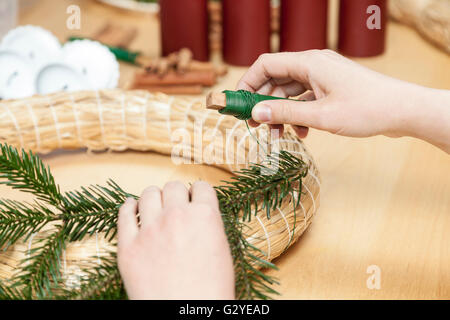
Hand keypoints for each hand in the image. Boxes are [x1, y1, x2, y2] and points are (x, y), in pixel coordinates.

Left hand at [117, 181, 234, 299]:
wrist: (186, 315)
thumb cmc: (210, 291)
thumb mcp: (222, 252)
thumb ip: (210, 226)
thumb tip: (199, 214)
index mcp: (205, 217)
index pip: (201, 187)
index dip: (198, 193)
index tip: (194, 199)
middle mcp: (177, 216)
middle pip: (173, 187)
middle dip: (176, 194)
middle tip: (175, 205)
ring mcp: (150, 230)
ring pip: (148, 194)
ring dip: (153, 197)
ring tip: (154, 206)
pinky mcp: (128, 246)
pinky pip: (124, 215)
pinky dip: (128, 207)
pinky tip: (131, 206)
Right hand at [237, 50, 449, 152]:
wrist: (404, 110)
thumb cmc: (366, 109)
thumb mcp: (320, 116)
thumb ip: (285, 113)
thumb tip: (256, 113)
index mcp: (309, 62)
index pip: (266, 64)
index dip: (247, 83)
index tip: (238, 104)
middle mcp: (314, 65)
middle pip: (276, 80)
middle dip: (264, 104)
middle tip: (255, 126)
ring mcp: (323, 76)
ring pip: (290, 92)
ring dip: (282, 113)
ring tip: (279, 136)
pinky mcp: (331, 88)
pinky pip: (305, 99)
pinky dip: (299, 115)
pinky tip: (303, 133)